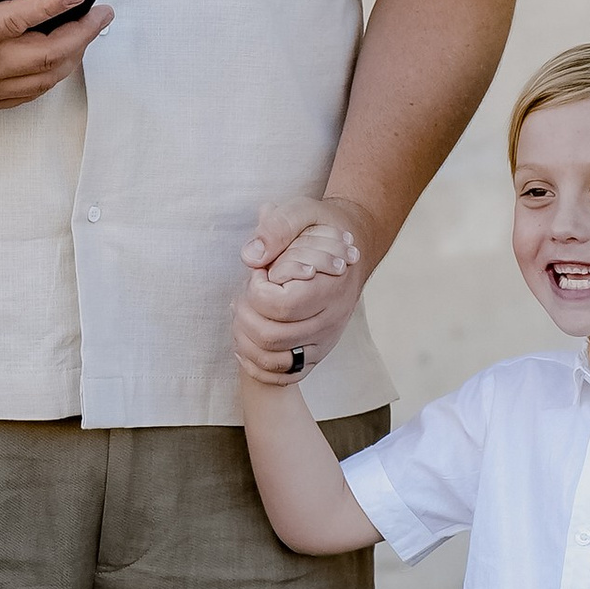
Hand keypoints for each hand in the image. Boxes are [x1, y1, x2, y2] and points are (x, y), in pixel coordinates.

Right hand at [0, 0, 111, 124]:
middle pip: (46, 54)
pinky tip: (60, 63)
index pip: (19, 20)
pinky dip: (50, 78)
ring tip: (89, 33)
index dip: (54, 5)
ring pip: (42, 78)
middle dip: (81, 32)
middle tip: (102, 12)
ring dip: (73, 56)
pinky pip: (25, 94)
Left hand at [235, 196, 369, 384]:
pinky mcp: (315, 354)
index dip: (257, 289)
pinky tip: (244, 341)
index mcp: (330, 286)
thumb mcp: (301, 212)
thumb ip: (276, 228)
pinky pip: (282, 377)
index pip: (281, 305)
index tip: (260, 270)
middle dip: (244, 313)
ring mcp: (324, 341)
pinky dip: (255, 365)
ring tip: (242, 311)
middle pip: (271, 337)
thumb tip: (250, 257)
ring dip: (244, 338)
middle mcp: (331, 320)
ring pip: (273, 360)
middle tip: (245, 290)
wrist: (347, 248)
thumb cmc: (319, 228)